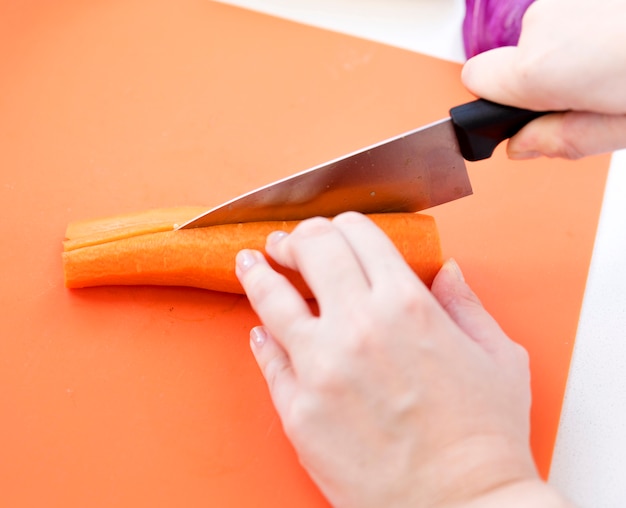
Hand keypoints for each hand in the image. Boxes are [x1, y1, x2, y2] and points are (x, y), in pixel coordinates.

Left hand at [235, 212, 567, 506]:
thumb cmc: (485, 440)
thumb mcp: (498, 357)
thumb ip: (467, 304)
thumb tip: (447, 272)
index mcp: (407, 305)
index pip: (360, 235)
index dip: (344, 224)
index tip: (336, 229)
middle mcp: (359, 326)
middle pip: (312, 251)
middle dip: (298, 238)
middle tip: (288, 243)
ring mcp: (321, 367)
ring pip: (273, 298)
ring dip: (259, 272)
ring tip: (250, 262)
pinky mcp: (298, 410)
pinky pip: (268, 359)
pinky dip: (262, 336)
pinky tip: (259, 329)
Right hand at [462, 0, 625, 158]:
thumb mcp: (622, 128)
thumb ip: (564, 140)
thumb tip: (521, 145)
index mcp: (539, 69)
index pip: (476, 79)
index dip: (498, 99)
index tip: (526, 109)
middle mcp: (543, 24)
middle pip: (518, 58)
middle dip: (548, 77)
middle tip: (597, 93)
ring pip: (550, 34)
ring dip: (576, 51)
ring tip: (619, 62)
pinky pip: (573, 15)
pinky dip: (594, 27)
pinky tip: (621, 38)